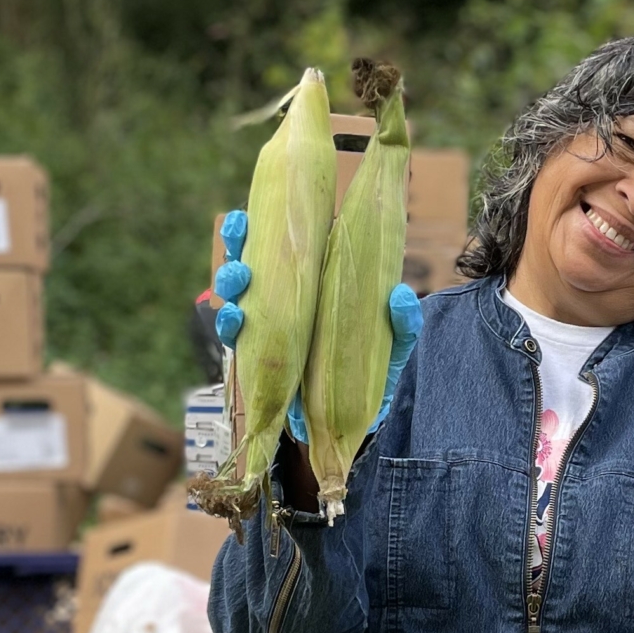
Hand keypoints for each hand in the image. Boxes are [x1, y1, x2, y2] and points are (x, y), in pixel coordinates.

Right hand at [212, 213, 421, 442]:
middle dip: (234, 256)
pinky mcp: (261, 355)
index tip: (243, 218)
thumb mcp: (395, 342)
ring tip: (236, 294)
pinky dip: (232, 327)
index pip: (277, 244)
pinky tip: (237, 321)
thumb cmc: (375, 362)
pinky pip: (238, 338)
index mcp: (313, 276)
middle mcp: (285, 296)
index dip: (251, 228)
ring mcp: (269, 324)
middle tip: (239, 263)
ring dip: (230, 291)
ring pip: (237, 297)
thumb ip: (402, 322)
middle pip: (247, 263)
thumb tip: (400, 296)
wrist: (359, 414)